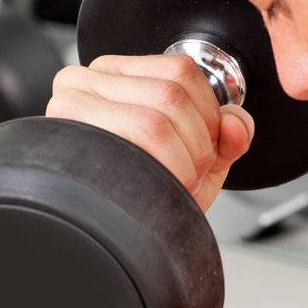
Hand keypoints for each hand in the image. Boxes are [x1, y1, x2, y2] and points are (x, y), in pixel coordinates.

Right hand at [47, 54, 256, 211]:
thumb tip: (236, 123)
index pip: (181, 70)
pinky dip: (170, 165)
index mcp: (116, 74)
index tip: (203, 148)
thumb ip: (228, 133)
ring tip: (173, 181)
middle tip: (188, 174)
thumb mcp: (197, 158)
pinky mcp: (72, 126)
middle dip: (198, 142)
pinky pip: (146, 130)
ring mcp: (73, 101)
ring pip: (160, 115)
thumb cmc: (147, 195)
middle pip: (173, 92)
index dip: (208, 114)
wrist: (117, 238)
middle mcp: (88, 79)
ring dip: (184, 160)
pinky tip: (159, 184)